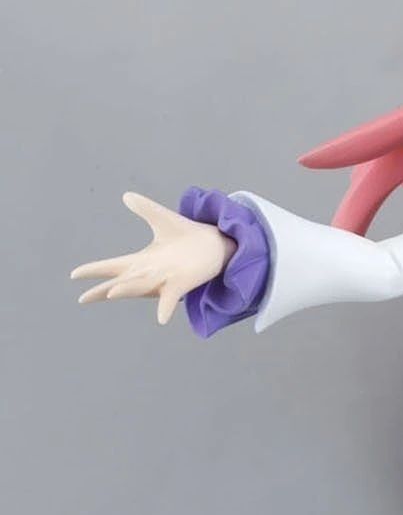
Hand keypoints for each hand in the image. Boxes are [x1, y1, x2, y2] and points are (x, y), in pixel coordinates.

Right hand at [71, 192, 236, 324]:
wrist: (217, 244)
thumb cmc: (189, 236)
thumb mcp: (162, 219)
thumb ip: (145, 209)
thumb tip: (126, 195)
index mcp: (143, 260)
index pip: (113, 266)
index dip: (94, 270)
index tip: (74, 274)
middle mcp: (151, 272)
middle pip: (121, 282)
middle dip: (103, 289)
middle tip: (83, 298)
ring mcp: (166, 279)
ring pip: (142, 288)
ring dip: (127, 290)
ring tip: (110, 293)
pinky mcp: (182, 283)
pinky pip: (172, 298)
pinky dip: (165, 308)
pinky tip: (161, 319)